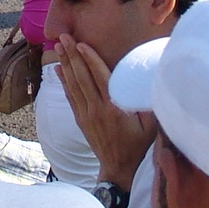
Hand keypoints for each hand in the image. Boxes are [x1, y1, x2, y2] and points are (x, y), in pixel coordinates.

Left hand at [53, 34, 156, 193]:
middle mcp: (96, 109)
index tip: (81, 44)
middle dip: (72, 56)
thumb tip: (150, 79)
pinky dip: (63, 82)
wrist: (119, 170)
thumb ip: (146, 103)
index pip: (99, 77)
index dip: (89, 59)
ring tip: (58, 47)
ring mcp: (86, 115)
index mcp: (114, 108)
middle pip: (82, 78)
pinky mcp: (81, 120)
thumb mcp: (150, 126)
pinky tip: (59, 69)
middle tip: (63, 37)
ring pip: (73, 85)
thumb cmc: (138, 146)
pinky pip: (70, 97)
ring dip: (65, 65)